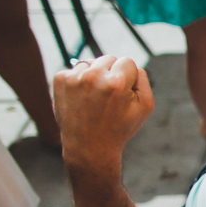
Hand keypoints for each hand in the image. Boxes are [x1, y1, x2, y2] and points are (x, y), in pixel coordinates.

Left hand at [53, 55, 153, 172]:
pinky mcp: (59, 80)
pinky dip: (79, 82)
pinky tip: (82, 99)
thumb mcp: (145, 107)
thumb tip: (130, 65)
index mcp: (117, 82)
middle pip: (109, 59)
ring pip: (91, 63)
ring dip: (95, 77)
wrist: (88, 147)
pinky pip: (75, 70)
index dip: (129, 79)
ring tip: (95, 99)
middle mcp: (94, 76)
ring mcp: (74, 78)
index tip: (123, 96)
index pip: (128, 62)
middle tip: (109, 98)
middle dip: (112, 74)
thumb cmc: (120, 128)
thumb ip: (143, 79)